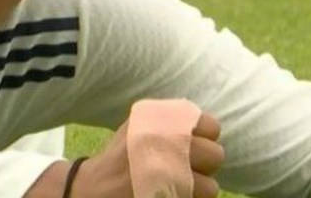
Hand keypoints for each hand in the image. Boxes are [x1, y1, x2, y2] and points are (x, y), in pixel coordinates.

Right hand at [23, 112, 223, 197]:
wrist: (96, 188)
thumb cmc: (120, 156)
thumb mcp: (136, 126)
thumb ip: (166, 121)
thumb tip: (199, 124)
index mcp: (163, 125)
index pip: (209, 126)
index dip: (205, 137)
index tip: (193, 146)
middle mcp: (169, 147)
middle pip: (214, 155)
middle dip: (204, 164)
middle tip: (186, 169)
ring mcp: (171, 178)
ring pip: (210, 186)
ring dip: (197, 188)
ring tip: (179, 186)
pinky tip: (170, 195)